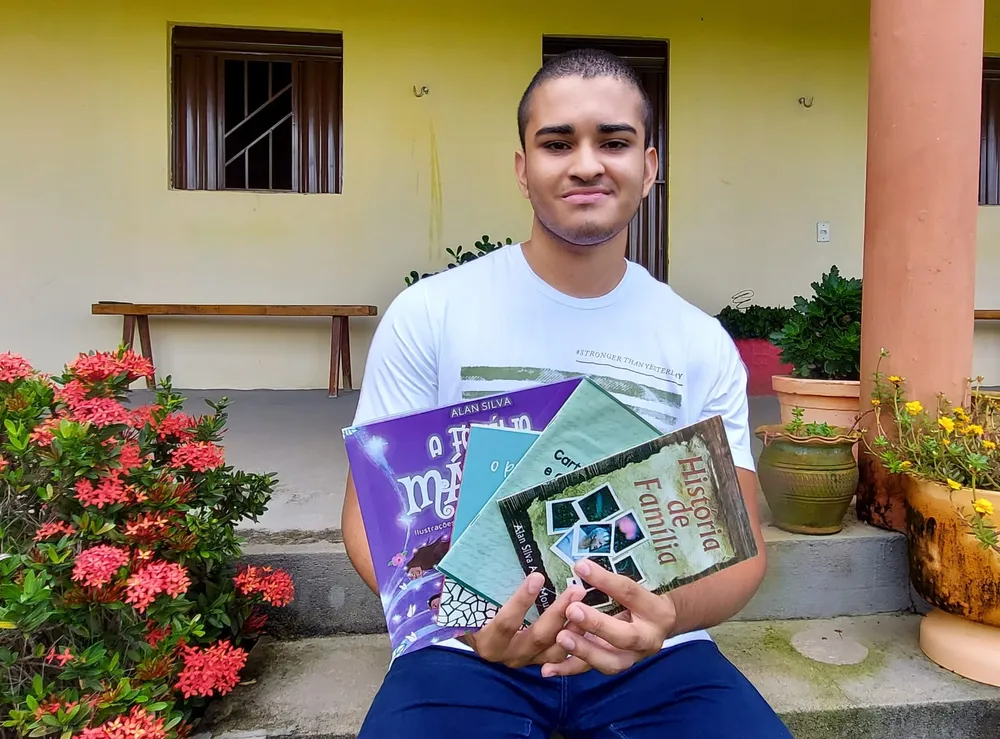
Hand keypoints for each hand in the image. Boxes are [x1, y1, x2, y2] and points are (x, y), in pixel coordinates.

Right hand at [462, 572, 585, 668]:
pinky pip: (564, 656)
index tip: (537, 577)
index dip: (521, 601)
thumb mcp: (465, 602)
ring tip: (587, 604)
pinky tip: (591, 623)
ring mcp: (527, 660)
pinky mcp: (541, 661)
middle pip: (537, 636)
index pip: (506, 623)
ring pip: (555, 649)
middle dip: (558, 613)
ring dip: (573, 628)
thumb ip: (463, 587)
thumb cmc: (471, 613)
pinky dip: (578, 642)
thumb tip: (454, 556)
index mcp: (488, 641)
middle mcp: (508, 655)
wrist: (475, 638)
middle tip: (575, 590)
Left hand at [540, 559, 675, 676]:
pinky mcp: (615, 667)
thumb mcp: (635, 587)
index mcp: (655, 611)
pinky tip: (548, 668)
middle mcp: (648, 639)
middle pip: (625, 636)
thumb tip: (580, 566)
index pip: (629, 593)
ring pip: (610, 662)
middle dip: (597, 625)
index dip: (605, 581)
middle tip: (572, 610)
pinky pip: (592, 671)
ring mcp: (632, 658)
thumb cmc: (642, 600)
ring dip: (584, 650)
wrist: (658, 626)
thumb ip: (610, 581)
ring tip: (561, 637)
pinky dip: (569, 669)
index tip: (580, 567)